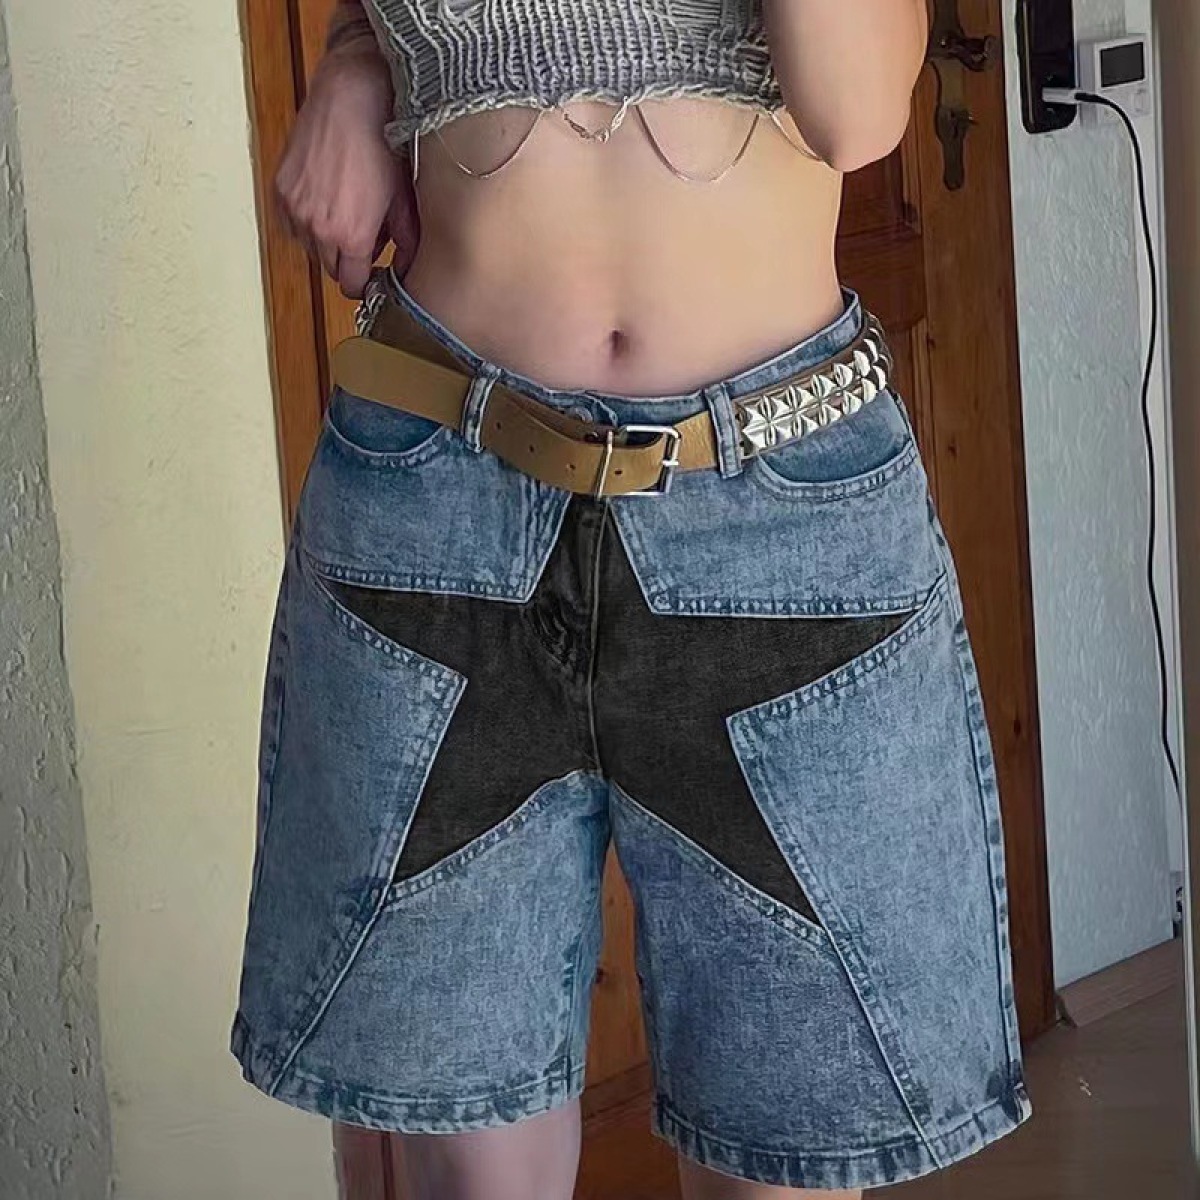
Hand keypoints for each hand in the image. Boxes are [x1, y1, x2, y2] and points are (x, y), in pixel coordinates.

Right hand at [275, 52, 416, 297]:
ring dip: (326, 240)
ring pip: (310, 247)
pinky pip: (291, 223)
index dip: (363, 282)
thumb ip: (408, 242)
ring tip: (345, 211)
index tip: (370, 274)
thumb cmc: (383, 144)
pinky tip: (325, 200)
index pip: (352, 285)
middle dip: (348, 259)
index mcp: (352, 237)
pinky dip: (306, 221)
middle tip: (365, 235)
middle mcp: (318, 228)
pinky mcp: (281, 189)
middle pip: (330, 268)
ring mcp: (296, 209)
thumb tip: (409, 270)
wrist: (352, 98)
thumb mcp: (403, 199)